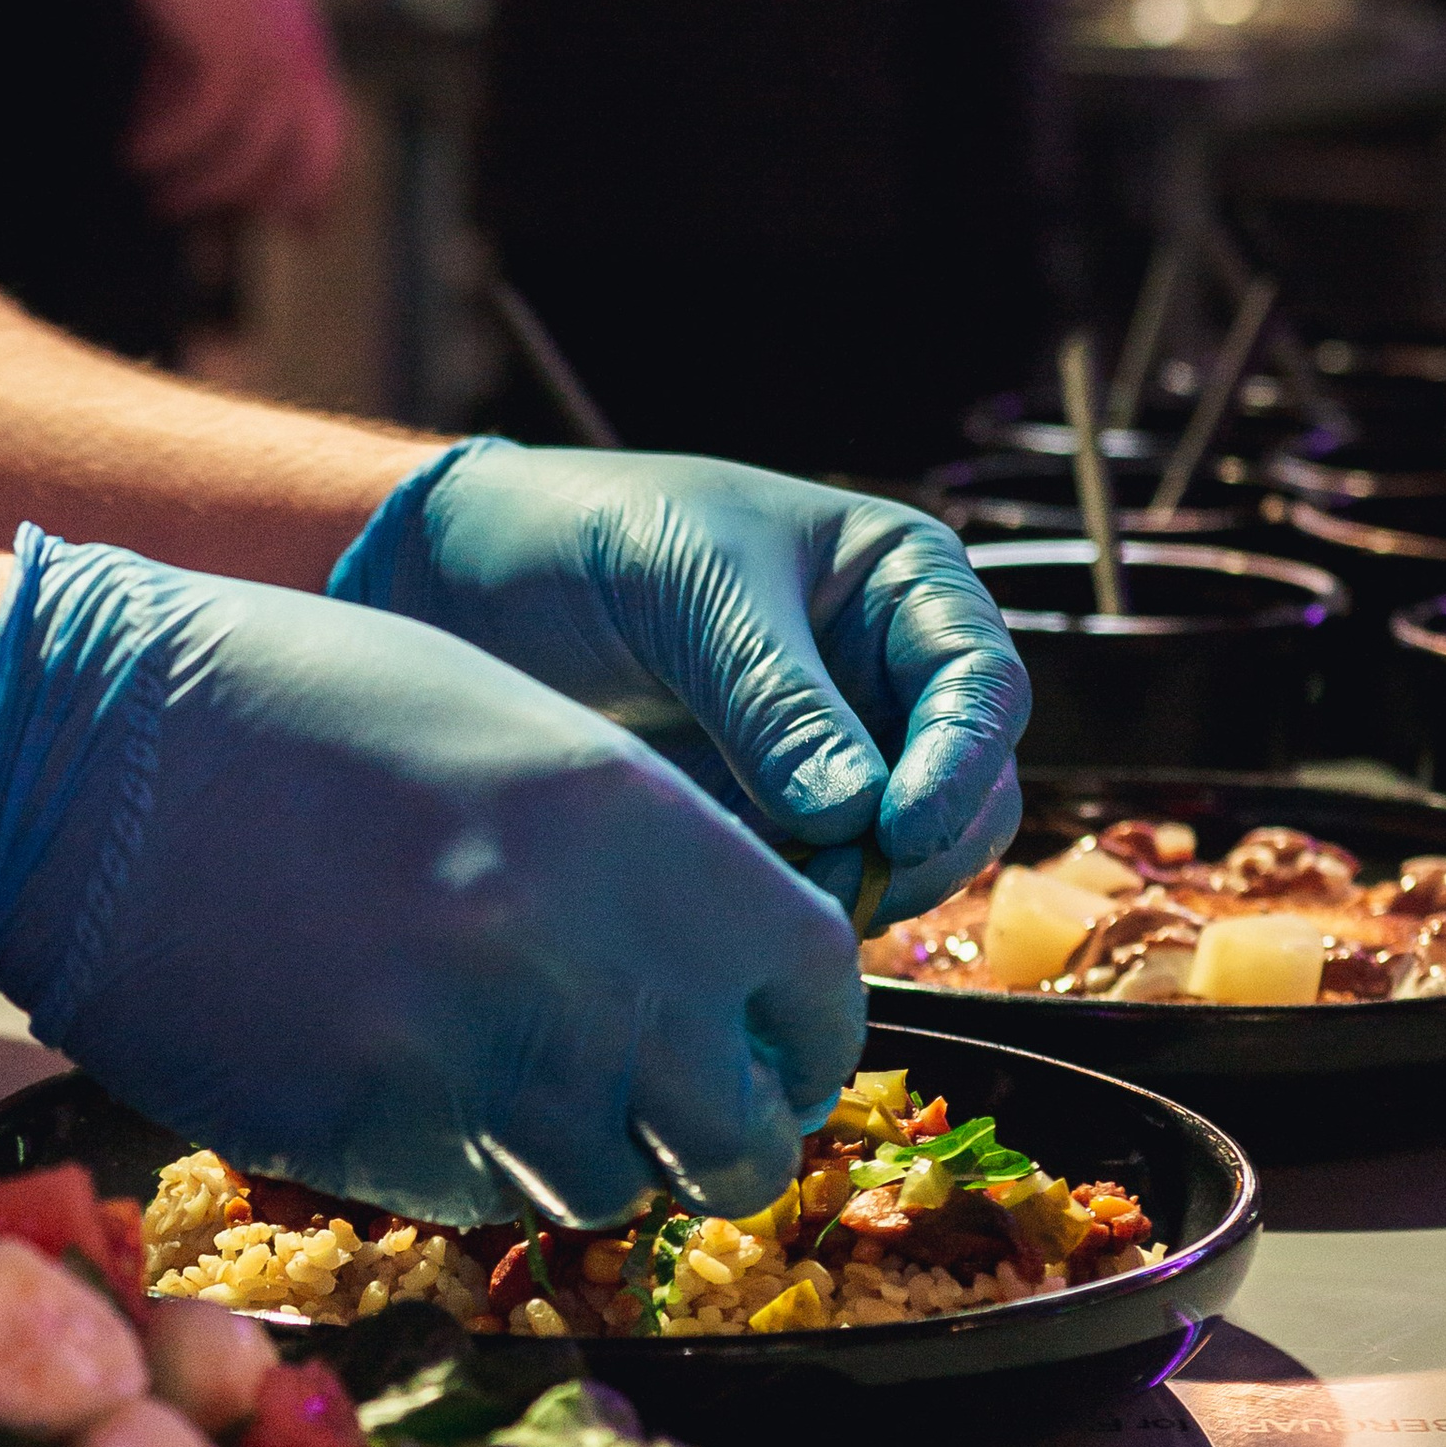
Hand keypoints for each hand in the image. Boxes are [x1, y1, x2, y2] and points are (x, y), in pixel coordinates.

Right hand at [0, 530, 864, 1228]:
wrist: (84, 760)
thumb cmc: (294, 712)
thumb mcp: (514, 734)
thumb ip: (647, 860)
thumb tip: (728, 976)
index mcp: (634, 828)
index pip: (817, 986)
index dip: (808, 1036)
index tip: (775, 1044)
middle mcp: (578, 959)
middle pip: (741, 1134)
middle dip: (726, 1135)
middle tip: (679, 1107)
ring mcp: (470, 1065)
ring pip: (615, 1191)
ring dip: (596, 1158)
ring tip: (529, 1082)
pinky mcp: (368, 1141)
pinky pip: (489, 1207)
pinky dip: (490, 1176)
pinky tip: (433, 1092)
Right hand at [119, 0, 347, 223]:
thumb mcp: (206, 24)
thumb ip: (200, 73)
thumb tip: (168, 126)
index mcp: (302, 52)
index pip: (325, 138)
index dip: (314, 188)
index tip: (296, 230)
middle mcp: (295, 59)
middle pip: (291, 160)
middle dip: (243, 198)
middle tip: (180, 212)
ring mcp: (264, 53)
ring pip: (241, 149)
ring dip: (193, 180)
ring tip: (149, 187)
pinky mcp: (225, 45)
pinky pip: (199, 120)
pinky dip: (165, 144)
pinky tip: (132, 151)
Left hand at [329, 442, 1028, 925]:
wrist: (463, 582)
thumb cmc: (587, 538)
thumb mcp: (689, 590)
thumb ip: (777, 699)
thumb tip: (858, 816)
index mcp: (899, 584)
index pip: (982, 687)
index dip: (959, 765)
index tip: (899, 829)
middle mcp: (884, 675)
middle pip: (967, 790)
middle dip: (913, 847)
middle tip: (826, 885)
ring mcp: (830, 758)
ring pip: (901, 857)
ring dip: (853, 891)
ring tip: (764, 895)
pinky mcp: (766, 826)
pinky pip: (817, 887)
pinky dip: (792, 908)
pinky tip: (729, 906)